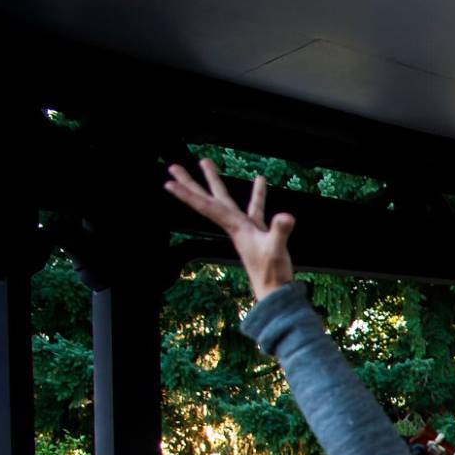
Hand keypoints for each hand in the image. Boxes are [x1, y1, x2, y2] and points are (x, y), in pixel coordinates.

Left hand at [165, 158, 296, 299]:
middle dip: (191, 183)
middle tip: (173, 167)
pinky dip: (257, 195)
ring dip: (215, 182)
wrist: (275, 292)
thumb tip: (286, 216)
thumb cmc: (272, 274)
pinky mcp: (259, 232)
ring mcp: (246, 229)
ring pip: (226, 200)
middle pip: (208, 200)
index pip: (207, 207)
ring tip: (205, 162)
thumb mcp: (276, 250)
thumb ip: (279, 232)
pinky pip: (254, 208)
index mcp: (235, 227)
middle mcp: (235, 226)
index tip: (168, 182)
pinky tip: (260, 181)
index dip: (188, 194)